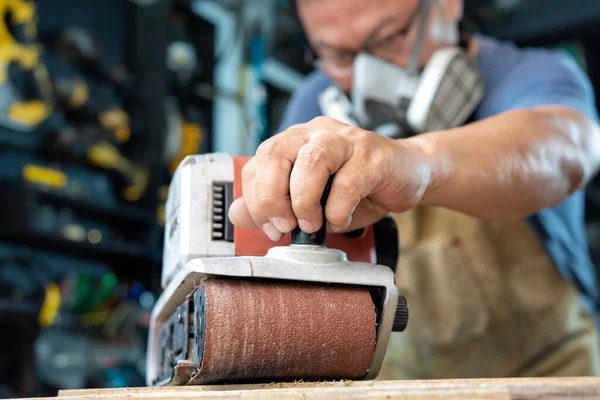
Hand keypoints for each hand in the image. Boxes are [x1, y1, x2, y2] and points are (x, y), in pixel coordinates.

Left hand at [228, 116, 434, 240]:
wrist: (409, 175)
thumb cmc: (360, 187)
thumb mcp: (311, 201)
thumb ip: (273, 205)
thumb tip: (238, 214)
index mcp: (296, 141)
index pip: (258, 161)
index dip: (256, 198)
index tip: (270, 227)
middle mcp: (316, 133)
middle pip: (275, 153)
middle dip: (271, 197)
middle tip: (285, 226)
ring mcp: (346, 139)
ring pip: (310, 162)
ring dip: (304, 202)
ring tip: (313, 223)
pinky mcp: (373, 153)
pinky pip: (346, 183)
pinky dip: (338, 210)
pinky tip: (341, 218)